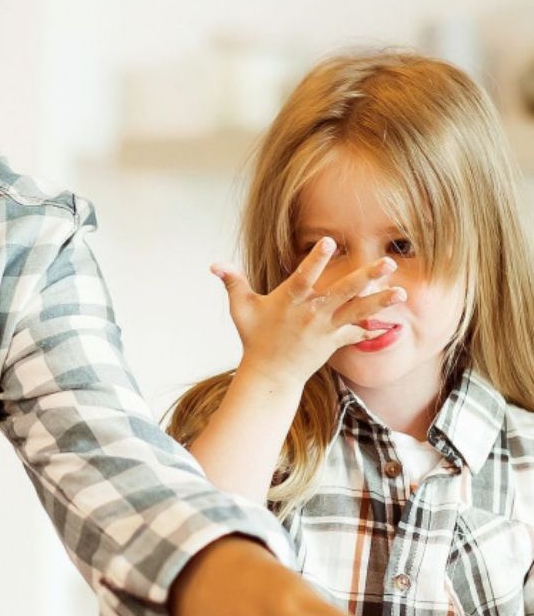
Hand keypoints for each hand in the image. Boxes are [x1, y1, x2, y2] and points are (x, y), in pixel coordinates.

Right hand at [213, 236, 405, 387]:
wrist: (270, 374)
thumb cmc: (255, 338)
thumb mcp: (240, 308)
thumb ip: (232, 282)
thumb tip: (214, 264)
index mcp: (289, 302)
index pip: (303, 277)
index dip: (315, 260)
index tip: (329, 241)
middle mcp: (310, 314)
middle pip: (343, 292)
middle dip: (366, 276)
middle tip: (387, 262)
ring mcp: (325, 329)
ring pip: (357, 311)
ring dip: (380, 301)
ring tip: (402, 292)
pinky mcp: (333, 342)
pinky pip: (356, 332)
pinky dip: (372, 327)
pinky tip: (392, 321)